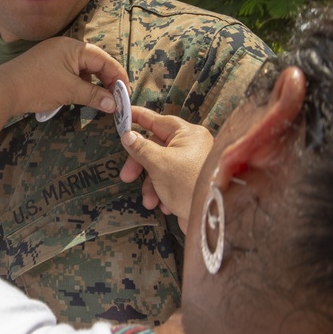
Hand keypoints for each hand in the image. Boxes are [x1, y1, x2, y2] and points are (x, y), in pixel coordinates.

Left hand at [0, 37, 128, 117]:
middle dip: (107, 81)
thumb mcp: (69, 91)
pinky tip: (83, 97)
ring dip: (93, 84)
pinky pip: (71, 73)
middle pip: (95, 62)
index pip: (104, 59)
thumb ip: (94, 96)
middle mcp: (65, 47)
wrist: (2, 91)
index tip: (125, 93)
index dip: (117, 76)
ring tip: (101, 101)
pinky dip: (80, 85)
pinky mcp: (47, 66)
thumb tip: (114, 104)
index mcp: (73, 47)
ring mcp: (55, 56)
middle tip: (116, 99)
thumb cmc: (36, 86)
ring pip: (83, 69)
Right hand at [119, 106, 213, 224]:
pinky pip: (169, 181)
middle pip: (155, 147)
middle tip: (126, 176)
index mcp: (187, 134)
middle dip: (140, 165)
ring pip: (160, 167)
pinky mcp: (190, 182)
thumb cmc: (188, 184)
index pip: (157, 120)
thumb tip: (128, 135)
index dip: (137, 118)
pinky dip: (162, 193)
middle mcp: (191, 146)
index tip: (121, 115)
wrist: (211, 218)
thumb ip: (141, 148)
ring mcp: (191, 164)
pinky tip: (164, 206)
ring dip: (150, 185)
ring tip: (149, 201)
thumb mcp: (159, 164)